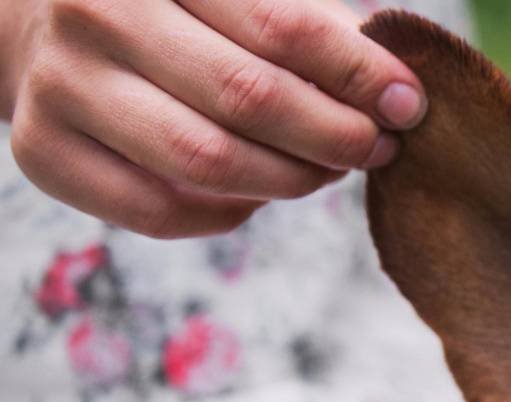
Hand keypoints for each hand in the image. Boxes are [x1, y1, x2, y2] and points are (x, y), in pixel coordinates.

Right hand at [1, 0, 425, 236]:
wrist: (41, 27)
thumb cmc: (174, 11)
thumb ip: (313, 27)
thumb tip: (401, 89)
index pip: (280, 24)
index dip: (357, 72)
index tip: (409, 104)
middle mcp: (96, 12)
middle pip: (249, 96)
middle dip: (334, 132)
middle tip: (377, 147)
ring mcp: (60, 84)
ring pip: (208, 160)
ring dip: (291, 179)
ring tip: (328, 170)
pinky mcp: (43, 153)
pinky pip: (160, 211)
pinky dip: (227, 213)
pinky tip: (255, 195)